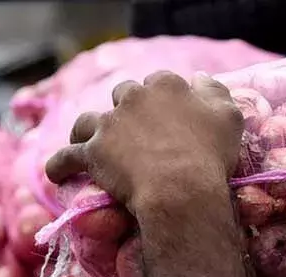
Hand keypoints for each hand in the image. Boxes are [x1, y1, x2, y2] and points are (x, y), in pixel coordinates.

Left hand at [45, 71, 244, 216]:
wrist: (182, 189)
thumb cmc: (210, 155)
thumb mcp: (228, 118)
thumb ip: (215, 92)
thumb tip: (200, 77)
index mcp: (165, 86)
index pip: (160, 82)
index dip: (162, 99)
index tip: (167, 115)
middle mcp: (133, 98)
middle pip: (123, 96)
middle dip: (126, 110)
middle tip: (133, 131)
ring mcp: (109, 124)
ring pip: (89, 121)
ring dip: (88, 130)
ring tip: (88, 142)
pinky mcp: (92, 152)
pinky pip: (67, 157)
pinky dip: (60, 165)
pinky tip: (56, 173)